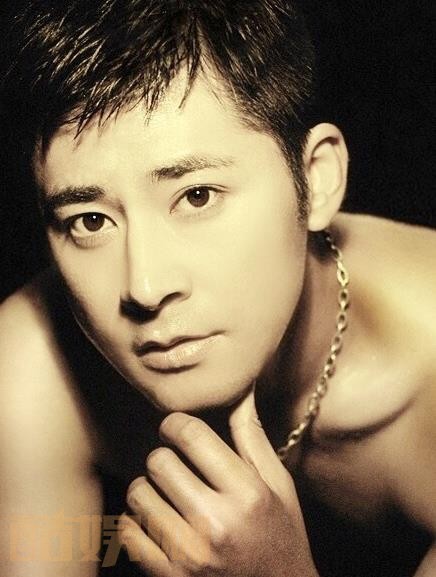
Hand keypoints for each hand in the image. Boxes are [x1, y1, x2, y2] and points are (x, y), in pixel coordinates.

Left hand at [119, 384, 318, 576]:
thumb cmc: (282, 537)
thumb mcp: (279, 486)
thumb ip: (253, 439)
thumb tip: (240, 392)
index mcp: (247, 494)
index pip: (191, 436)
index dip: (176, 423)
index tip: (175, 428)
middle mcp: (216, 523)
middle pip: (159, 462)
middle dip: (164, 456)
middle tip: (175, 464)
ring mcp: (190, 554)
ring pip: (138, 494)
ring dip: (148, 488)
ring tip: (166, 493)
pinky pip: (129, 532)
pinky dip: (136, 521)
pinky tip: (156, 519)